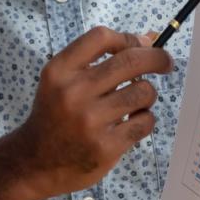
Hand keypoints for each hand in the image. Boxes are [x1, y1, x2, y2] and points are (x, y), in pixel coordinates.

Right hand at [0, 26, 171, 199]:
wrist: (34, 162)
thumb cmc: (55, 115)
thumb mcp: (62, 81)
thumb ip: (99, 59)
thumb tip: (149, 38)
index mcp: (59, 71)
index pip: (101, 38)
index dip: (128, 38)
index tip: (142, 44)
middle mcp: (73, 93)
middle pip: (130, 61)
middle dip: (157, 58)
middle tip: (165, 63)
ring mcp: (90, 121)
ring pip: (143, 92)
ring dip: (147, 94)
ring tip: (135, 102)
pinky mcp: (106, 146)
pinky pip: (145, 121)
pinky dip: (145, 119)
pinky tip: (132, 122)